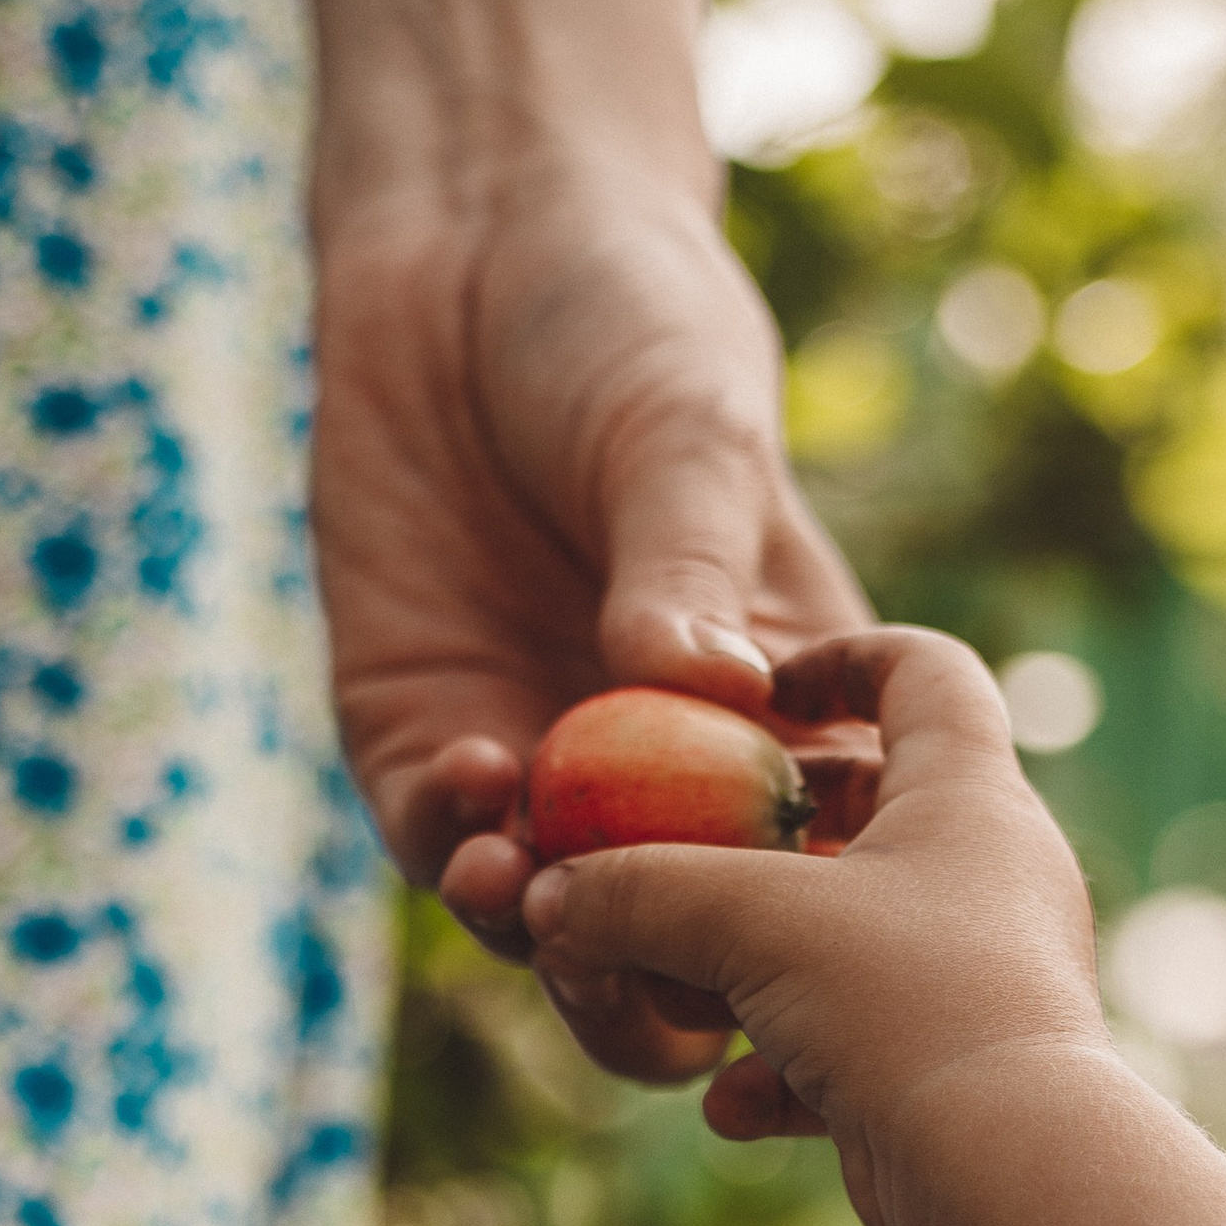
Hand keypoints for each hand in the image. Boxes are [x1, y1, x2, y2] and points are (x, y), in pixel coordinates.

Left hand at [310, 173, 868, 1081]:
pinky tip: (476, 780)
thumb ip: (694, 571)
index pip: (802, 874)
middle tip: (625, 958)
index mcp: (778, 720)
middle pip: (674, 947)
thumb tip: (713, 691)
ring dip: (542, 927)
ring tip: (525, 878)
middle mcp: (662, 774)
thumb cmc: (629, 319)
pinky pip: (437, 836)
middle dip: (651, 979)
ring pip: (551, 925)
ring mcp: (541, 766)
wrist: (472, 246)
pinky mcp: (424, 738)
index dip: (795, 928)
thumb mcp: (686, 437)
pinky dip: (454, 838)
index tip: (775, 923)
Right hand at [522, 628, 1107, 1225]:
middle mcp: (988, 875)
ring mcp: (974, 980)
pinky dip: (781, 1071)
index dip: (840, 658)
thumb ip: (638, 890)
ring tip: (682, 994)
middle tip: (683, 846)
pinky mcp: (947, 1077)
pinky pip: (849, 1052)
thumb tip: (547, 899)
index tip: (764, 688)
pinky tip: (731, 1104)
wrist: (1005, 1173)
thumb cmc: (899, 1001)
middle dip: (762, 832)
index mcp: (968, 791)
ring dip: (750, 968)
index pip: (924, 670)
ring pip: (845, 943)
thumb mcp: (749, 921)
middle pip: (869, 814)